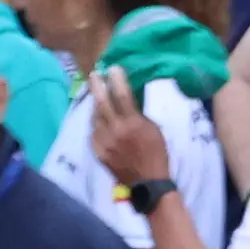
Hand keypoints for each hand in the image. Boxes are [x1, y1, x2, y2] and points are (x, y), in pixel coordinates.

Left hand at [82, 73, 167, 193]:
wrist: (146, 180)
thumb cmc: (156, 152)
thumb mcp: (154, 130)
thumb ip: (139, 115)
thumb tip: (128, 98)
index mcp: (133, 123)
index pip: (122, 95)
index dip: (116, 80)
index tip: (113, 68)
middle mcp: (115, 130)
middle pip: (101, 102)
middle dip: (97, 86)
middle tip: (94, 75)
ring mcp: (103, 140)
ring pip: (94, 117)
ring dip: (95, 105)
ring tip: (97, 96)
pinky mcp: (96, 150)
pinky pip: (93, 131)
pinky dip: (96, 123)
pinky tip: (99, 120)